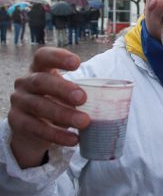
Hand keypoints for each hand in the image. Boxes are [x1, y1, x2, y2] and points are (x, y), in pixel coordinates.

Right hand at [8, 47, 89, 167]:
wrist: (30, 128)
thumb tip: (112, 100)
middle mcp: (25, 83)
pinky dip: (58, 135)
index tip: (77, 63)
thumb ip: (79, 93)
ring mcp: (19, 102)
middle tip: (83, 98)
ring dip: (64, 114)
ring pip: (39, 106)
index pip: (43, 56)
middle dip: (63, 88)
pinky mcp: (18, 123)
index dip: (58, 57)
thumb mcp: (63, 94)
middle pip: (41, 81)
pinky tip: (74, 139)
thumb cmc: (54, 103)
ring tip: (84, 122)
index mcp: (38, 70)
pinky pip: (38, 129)